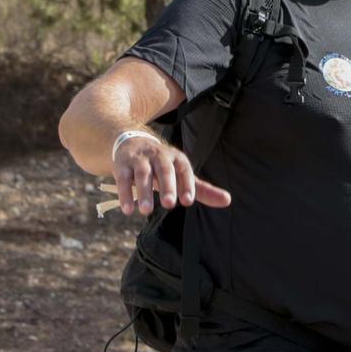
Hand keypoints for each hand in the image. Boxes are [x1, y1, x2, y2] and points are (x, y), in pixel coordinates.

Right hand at [113, 133, 232, 215]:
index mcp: (176, 158)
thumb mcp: (181, 174)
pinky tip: (127, 210)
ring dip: (143, 192)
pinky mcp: (122, 164)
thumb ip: (202, 189)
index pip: (184, 170)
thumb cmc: (161, 165)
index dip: (186, 184)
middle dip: (167, 186)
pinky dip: (124, 194)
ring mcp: (140, 159)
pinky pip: (122, 178)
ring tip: (146, 211)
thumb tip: (228, 200)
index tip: (188, 201)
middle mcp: (159, 156)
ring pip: (142, 174)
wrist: (130, 141)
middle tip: (170, 204)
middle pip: (164, 169)